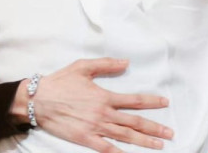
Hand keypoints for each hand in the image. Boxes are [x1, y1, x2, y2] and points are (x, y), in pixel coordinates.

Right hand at [10, 58, 172, 151]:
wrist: (38, 100)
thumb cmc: (60, 82)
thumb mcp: (83, 67)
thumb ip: (106, 64)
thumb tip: (126, 63)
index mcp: (104, 96)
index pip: (134, 100)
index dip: (151, 102)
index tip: (165, 103)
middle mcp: (103, 114)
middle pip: (134, 122)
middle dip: (154, 128)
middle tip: (169, 132)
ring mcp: (94, 128)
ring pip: (124, 136)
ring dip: (143, 141)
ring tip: (159, 145)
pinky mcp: (85, 139)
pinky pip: (106, 148)